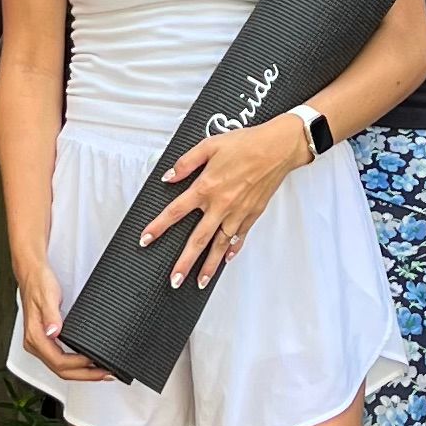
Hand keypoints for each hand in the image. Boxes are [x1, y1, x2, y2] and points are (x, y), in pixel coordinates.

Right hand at [14, 244, 104, 382]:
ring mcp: (40, 344)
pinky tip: (88, 363)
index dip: (79, 365)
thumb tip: (53, 332)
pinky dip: (76, 365)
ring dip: (82, 373)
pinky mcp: (45, 341)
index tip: (95, 362)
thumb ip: (51, 315)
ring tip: (101, 372)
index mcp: (35, 337)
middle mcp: (35, 344)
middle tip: (106, 374)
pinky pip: (60, 360)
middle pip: (61, 371)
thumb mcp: (48, 296)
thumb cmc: (39, 283)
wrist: (32, 273)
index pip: (59, 362)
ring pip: (61, 368)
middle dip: (85, 375)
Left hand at [141, 116, 309, 288]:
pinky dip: (232, 250)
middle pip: (198, 239)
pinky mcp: (253, 214)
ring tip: (200, 282)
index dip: (158, 226)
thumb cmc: (246, 144)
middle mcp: (221, 205)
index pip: (176, 211)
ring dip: (209, 266)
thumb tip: (169, 176)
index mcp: (206, 187)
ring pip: (220, 245)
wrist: (278, 148)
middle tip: (174, 280)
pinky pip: (239, 237)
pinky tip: (227, 260)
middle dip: (184, 262)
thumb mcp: (209, 145)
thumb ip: (186, 162)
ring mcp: (238, 213)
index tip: (146, 239)